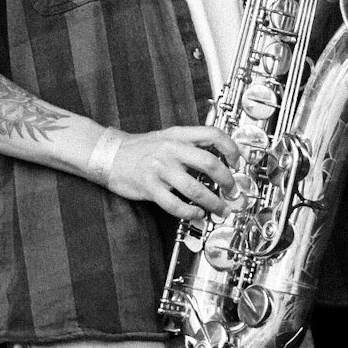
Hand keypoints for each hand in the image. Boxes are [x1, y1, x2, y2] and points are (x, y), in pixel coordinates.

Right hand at [104, 125, 240, 218]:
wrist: (109, 154)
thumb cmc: (141, 148)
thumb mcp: (167, 137)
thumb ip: (190, 144)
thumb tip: (218, 158)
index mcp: (178, 134)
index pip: (212, 134)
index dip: (231, 147)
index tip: (238, 161)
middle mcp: (171, 149)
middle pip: (209, 163)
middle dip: (227, 180)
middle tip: (233, 191)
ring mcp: (159, 168)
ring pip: (195, 188)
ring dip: (213, 202)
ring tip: (220, 209)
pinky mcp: (149, 187)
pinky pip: (174, 204)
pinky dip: (190, 212)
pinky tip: (196, 214)